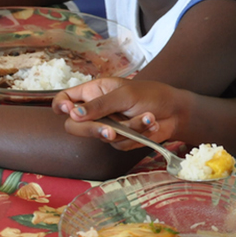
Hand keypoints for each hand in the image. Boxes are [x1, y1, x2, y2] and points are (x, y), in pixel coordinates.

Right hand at [52, 78, 188, 150]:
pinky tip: (151, 124)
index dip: (60, 106)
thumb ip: (100, 105)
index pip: (64, 99)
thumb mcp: (125, 95)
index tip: (68, 111)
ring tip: (148, 117)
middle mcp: (96, 110)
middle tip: (110, 132)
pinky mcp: (120, 140)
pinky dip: (138, 135)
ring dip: (130, 128)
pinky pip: (120, 144)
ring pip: (102, 136)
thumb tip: (74, 114)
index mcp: (93, 91)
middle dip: (94, 129)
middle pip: (75, 126)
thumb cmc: (150, 94)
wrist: (175, 111)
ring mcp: (107, 126)